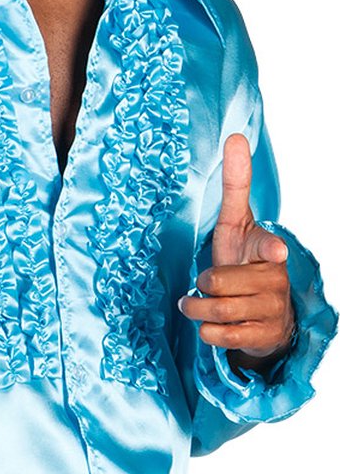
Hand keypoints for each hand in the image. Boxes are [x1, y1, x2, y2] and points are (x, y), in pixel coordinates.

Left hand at [178, 133, 295, 365]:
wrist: (263, 313)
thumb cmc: (244, 258)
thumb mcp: (237, 221)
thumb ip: (236, 184)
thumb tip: (235, 136)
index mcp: (267, 248)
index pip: (268, 246)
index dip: (270, 248)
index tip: (276, 249)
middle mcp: (274, 278)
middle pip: (220, 282)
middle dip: (202, 285)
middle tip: (202, 283)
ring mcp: (272, 309)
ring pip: (219, 311)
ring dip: (198, 309)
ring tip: (197, 304)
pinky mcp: (263, 337)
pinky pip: (223, 336)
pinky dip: (207, 332)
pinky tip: (209, 325)